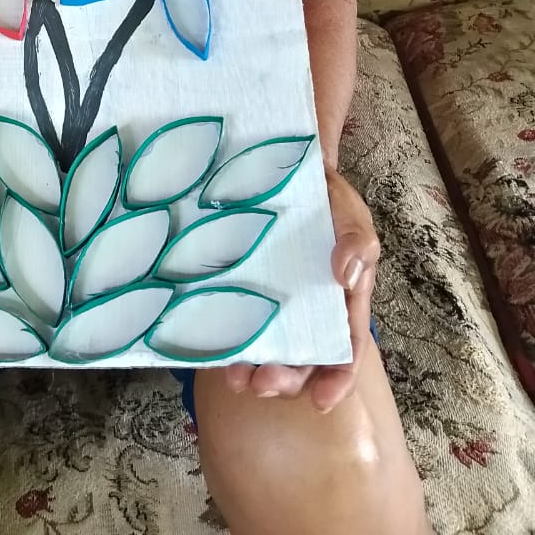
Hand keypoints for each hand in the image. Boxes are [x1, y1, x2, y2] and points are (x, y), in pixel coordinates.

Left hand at [223, 167, 379, 411]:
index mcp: (342, 302)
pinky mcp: (244, 289)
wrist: (289, 172)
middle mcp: (308, 311)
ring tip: (238, 378)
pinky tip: (216, 351)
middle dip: (286, 380)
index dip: (337, 379)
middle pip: (303, 359)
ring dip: (255, 369)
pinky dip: (229, 341)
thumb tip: (346, 275)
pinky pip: (238, 321)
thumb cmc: (329, 201)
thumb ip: (356, 242)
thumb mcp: (351, 215)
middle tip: (264, 385)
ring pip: (269, 348)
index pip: (345, 348)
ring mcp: (275, 302)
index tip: (321, 401)